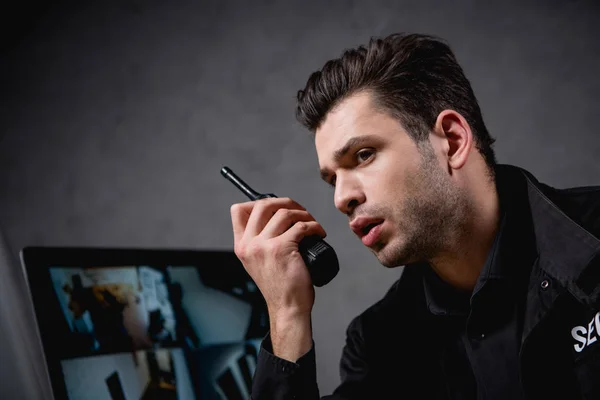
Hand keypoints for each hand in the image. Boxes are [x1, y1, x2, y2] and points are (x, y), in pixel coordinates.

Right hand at [230, 197, 326, 320]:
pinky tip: (319, 233)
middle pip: (263, 204)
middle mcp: (249, 244)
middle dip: (285, 202)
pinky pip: (301, 226)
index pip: (238, 210)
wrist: (287, 307)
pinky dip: (314, 226)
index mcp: (241, 246)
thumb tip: (275, 215)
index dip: (257, 202)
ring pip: (284, 212)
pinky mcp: (282, 248)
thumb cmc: (280, 285)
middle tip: (299, 211)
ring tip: (312, 224)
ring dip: (303, 214)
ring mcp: (263, 246)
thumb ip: (259, 242)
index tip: (276, 207)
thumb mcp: (258, 262)